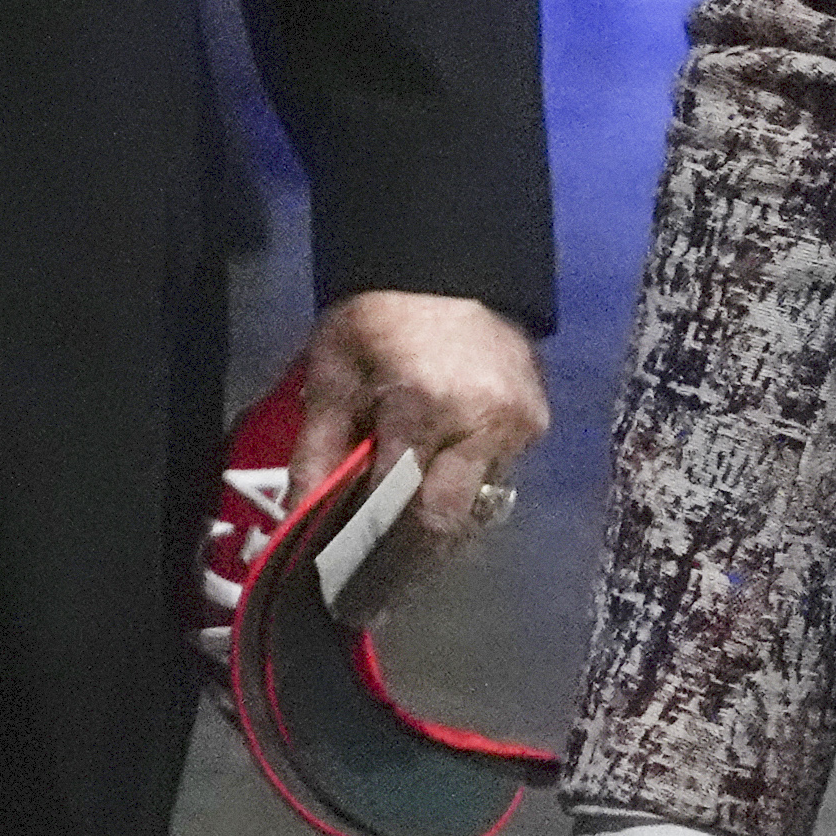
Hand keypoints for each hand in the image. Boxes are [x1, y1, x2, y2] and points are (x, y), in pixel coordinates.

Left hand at [287, 288, 547, 538]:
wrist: (444, 265)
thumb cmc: (375, 319)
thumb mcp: (332, 375)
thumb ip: (316, 451)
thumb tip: (297, 519)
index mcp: (421, 407)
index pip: (396, 503)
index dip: (371, 541)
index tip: (349, 571)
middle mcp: (480, 423)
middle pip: (446, 519)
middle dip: (411, 545)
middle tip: (381, 560)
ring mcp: (517, 425)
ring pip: (478, 502)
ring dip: (442, 509)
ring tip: (408, 506)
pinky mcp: (537, 421)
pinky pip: (500, 474)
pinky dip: (468, 478)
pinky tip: (444, 462)